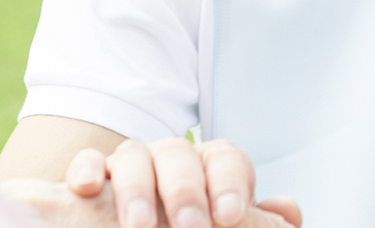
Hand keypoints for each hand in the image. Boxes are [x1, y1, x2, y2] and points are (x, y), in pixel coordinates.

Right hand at [63, 138, 301, 227]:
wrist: (147, 223)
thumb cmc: (189, 224)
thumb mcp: (223, 222)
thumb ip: (255, 220)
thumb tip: (287, 212)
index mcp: (209, 167)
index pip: (225, 159)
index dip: (230, 184)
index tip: (229, 216)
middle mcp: (171, 158)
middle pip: (180, 154)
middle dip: (185, 191)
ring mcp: (131, 163)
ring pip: (133, 155)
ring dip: (136, 189)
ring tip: (139, 226)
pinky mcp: (93, 175)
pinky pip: (86, 160)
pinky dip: (86, 169)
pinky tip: (86, 189)